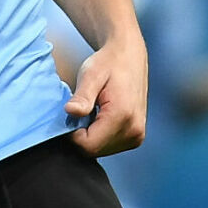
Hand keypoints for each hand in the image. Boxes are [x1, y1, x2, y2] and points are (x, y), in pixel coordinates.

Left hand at [64, 37, 147, 156]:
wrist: (129, 56)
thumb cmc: (107, 62)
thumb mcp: (90, 74)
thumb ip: (82, 96)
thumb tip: (70, 112)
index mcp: (123, 116)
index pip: (88, 145)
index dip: (72, 134)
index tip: (70, 114)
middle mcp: (134, 131)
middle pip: (95, 151)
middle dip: (81, 135)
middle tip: (80, 110)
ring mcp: (137, 136)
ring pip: (102, 151)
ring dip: (90, 135)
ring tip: (91, 110)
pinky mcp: (136, 136)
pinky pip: (110, 146)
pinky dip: (99, 135)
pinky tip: (98, 116)